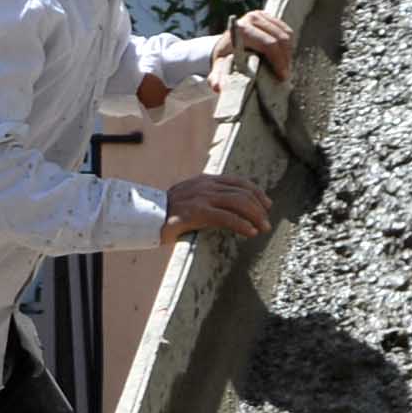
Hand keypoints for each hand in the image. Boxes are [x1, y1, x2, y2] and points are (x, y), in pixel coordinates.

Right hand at [163, 172, 278, 242]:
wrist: (144, 218)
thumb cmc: (166, 214)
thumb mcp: (189, 200)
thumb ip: (206, 199)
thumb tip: (226, 209)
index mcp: (205, 180)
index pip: (238, 182)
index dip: (256, 192)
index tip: (267, 204)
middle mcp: (205, 185)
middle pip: (242, 192)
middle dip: (259, 207)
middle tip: (267, 221)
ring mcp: (201, 197)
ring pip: (238, 202)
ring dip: (255, 216)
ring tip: (263, 228)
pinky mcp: (196, 212)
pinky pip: (226, 217)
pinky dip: (242, 225)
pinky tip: (251, 232)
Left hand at [220, 10, 296, 85]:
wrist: (224, 44)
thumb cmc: (225, 58)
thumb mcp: (220, 68)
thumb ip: (218, 77)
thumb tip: (217, 87)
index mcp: (242, 29)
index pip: (269, 44)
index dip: (278, 61)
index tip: (282, 77)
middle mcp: (252, 18)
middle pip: (281, 39)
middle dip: (285, 59)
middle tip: (284, 75)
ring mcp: (261, 15)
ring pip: (287, 34)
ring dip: (288, 53)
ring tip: (284, 67)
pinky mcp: (268, 16)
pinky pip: (287, 30)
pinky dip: (288, 45)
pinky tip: (283, 58)